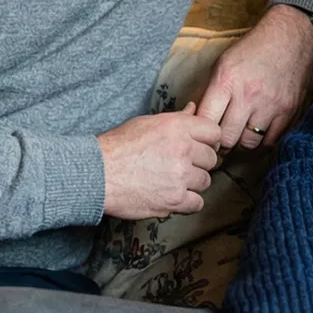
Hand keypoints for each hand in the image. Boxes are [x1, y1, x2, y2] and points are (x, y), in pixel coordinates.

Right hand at [98, 109, 223, 219]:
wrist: (98, 173)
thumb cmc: (117, 146)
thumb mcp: (147, 123)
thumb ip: (176, 118)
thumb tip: (193, 109)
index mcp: (177, 127)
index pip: (214, 133)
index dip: (208, 141)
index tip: (200, 148)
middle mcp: (183, 150)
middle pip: (211, 159)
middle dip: (199, 163)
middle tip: (183, 166)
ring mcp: (180, 176)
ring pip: (205, 181)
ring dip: (193, 183)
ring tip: (174, 181)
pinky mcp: (174, 200)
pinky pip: (197, 203)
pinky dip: (187, 202)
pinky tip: (174, 197)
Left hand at [195, 4, 312, 151]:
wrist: (290, 36)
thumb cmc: (252, 49)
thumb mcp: (223, 63)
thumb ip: (209, 91)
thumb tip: (195, 116)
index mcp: (227, 80)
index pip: (207, 120)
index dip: (203, 133)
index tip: (204, 136)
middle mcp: (248, 95)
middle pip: (228, 138)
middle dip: (221, 142)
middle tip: (221, 141)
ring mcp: (271, 105)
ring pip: (249, 143)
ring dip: (242, 142)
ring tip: (240, 134)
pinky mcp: (289, 111)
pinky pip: (270, 141)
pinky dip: (262, 141)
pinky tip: (258, 131)